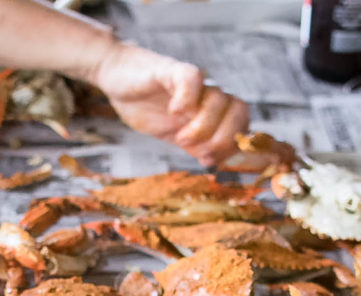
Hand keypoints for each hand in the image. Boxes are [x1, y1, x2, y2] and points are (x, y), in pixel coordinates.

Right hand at [92, 42, 249, 165]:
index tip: (207, 158)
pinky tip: (173, 112)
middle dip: (221, 138)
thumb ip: (198, 145)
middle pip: (239, 109)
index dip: (231, 144)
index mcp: (212, 109)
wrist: (117, 80)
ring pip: (218, 98)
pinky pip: (192, 79)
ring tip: (180, 137)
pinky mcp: (171, 70)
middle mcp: (207, 93)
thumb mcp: (176, 133)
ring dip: (202, 127)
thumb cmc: (147, 106)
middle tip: (197, 151)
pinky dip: (186, 100)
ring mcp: (192, 81)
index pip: (242, 121)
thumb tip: (217, 160)